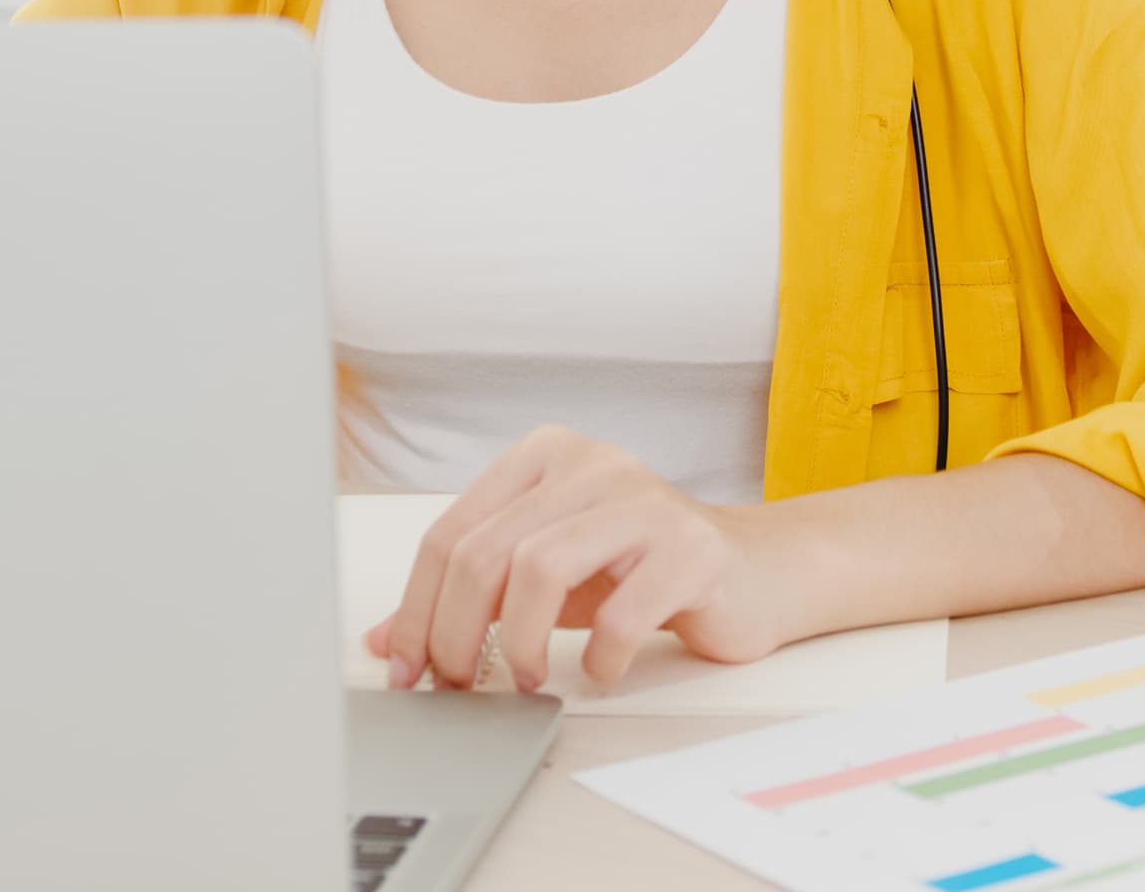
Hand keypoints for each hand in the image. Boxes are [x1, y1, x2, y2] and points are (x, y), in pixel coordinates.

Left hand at [362, 428, 802, 695]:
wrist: (759, 572)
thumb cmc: (641, 572)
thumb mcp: (545, 578)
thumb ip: (469, 597)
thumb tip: (385, 641)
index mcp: (544, 458)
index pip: (450, 532)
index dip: (415, 608)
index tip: (404, 668)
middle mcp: (591, 465)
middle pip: (485, 552)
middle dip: (454, 633)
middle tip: (457, 686)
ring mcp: (645, 502)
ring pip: (540, 568)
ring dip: (516, 643)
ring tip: (521, 681)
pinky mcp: (692, 548)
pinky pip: (621, 612)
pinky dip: (597, 657)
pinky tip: (598, 672)